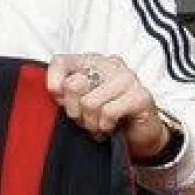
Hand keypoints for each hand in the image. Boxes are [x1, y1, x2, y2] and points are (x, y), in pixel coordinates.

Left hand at [46, 53, 169, 160]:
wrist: (140, 134)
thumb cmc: (107, 115)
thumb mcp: (79, 102)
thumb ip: (64, 92)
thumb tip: (55, 89)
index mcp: (92, 61)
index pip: (60, 61)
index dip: (54, 83)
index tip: (60, 99)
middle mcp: (110, 65)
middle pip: (73, 85)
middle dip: (74, 110)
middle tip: (84, 118)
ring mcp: (128, 79)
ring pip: (89, 103)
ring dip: (90, 122)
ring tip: (97, 124)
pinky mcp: (140, 96)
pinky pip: (108, 113)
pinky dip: (104, 126)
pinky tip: (109, 127)